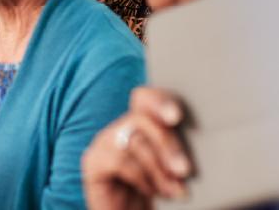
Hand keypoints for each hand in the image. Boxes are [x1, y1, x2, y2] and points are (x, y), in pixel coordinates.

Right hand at [82, 87, 191, 209]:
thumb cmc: (157, 196)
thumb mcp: (173, 172)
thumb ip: (178, 153)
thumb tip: (201, 143)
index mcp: (139, 125)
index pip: (144, 98)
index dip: (158, 101)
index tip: (176, 117)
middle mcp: (118, 128)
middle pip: (140, 118)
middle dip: (166, 143)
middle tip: (185, 169)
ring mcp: (103, 143)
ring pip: (132, 140)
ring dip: (158, 167)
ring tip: (177, 191)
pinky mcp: (92, 162)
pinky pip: (118, 160)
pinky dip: (141, 178)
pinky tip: (152, 192)